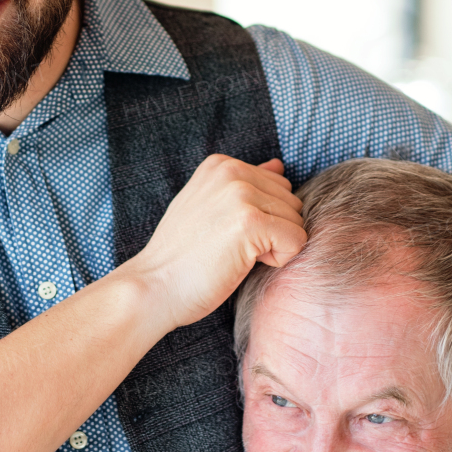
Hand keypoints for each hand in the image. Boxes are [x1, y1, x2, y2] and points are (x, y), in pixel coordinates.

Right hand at [124, 155, 305, 332]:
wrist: (154, 287)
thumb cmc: (181, 257)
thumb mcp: (209, 206)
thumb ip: (244, 184)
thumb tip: (278, 166)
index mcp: (221, 164)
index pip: (279, 186)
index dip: (261, 219)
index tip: (226, 233)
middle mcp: (232, 171)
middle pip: (292, 202)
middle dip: (271, 231)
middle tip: (230, 247)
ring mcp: (241, 194)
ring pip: (296, 222)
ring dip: (274, 246)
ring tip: (233, 254)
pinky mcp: (251, 221)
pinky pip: (297, 240)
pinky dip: (278, 260)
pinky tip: (242, 262)